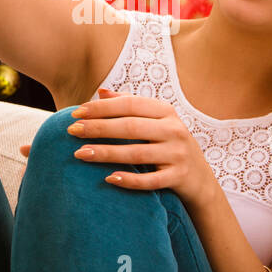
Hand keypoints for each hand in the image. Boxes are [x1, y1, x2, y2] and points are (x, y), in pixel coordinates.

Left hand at [48, 87, 216, 210]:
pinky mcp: (178, 177)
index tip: (76, 113)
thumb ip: (130, 106)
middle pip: (130, 127)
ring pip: (137, 153)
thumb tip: (101, 91)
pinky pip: (150, 181)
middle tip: (72, 131)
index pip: (129, 105)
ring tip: (80, 153)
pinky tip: (109, 178)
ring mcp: (178, 154)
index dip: (102, 108)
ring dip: (106, 153)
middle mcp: (174, 129)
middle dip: (98, 128)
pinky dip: (129, 180)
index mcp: (165, 112)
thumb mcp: (156, 121)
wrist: (200, 178)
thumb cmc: (168, 144)